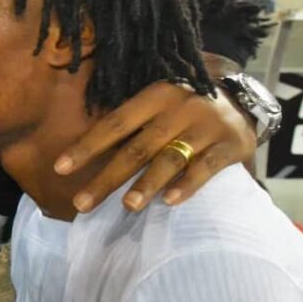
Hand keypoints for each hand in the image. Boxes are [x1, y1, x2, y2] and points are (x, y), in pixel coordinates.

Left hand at [54, 82, 256, 212]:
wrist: (243, 98)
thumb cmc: (185, 107)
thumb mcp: (158, 104)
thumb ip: (132, 124)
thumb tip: (85, 156)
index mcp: (154, 95)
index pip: (114, 124)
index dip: (86, 147)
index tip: (60, 169)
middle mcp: (178, 108)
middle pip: (137, 148)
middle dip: (107, 178)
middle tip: (82, 203)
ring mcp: (206, 126)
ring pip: (170, 158)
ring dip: (147, 183)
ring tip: (127, 206)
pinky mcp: (230, 144)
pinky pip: (206, 167)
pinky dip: (187, 185)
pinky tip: (169, 202)